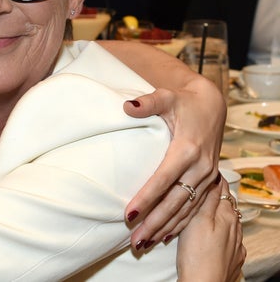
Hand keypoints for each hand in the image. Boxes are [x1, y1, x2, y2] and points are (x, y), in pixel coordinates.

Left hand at [122, 74, 225, 247]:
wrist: (211, 105)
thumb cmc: (183, 102)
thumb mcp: (165, 96)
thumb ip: (147, 102)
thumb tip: (127, 106)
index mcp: (187, 149)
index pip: (162, 180)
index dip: (146, 198)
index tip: (129, 214)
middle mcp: (200, 167)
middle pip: (174, 202)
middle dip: (154, 223)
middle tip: (134, 240)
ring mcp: (206, 176)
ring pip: (185, 209)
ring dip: (166, 228)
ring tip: (145, 243)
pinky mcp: (208, 180)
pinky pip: (195, 208)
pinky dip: (180, 223)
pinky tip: (165, 236)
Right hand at [177, 179, 244, 281]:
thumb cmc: (197, 255)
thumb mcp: (198, 220)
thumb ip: (207, 199)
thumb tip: (215, 178)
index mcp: (226, 215)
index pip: (221, 189)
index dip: (212, 178)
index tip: (203, 171)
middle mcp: (235, 228)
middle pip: (225, 205)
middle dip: (213, 196)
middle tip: (198, 189)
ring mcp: (235, 243)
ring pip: (227, 222)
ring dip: (216, 215)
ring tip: (202, 211)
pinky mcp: (232, 257)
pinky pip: (227, 239)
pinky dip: (218, 233)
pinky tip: (210, 235)